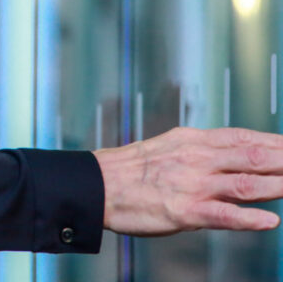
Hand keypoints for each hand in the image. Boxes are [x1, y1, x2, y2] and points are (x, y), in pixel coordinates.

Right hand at [93, 126, 282, 235]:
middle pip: (254, 157)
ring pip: (247, 184)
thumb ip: (203, 149)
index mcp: (193, 141)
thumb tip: (236, 152)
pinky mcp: (183, 211)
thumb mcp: (170, 146)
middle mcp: (197, 159)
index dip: (277, 142)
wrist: (97, 184)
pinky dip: (249, 219)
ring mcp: (192, 184)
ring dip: (280, 186)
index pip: (245, 137)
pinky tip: (270, 222)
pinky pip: (223, 215)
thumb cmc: (131, 169)